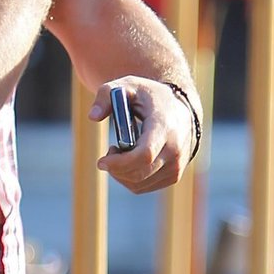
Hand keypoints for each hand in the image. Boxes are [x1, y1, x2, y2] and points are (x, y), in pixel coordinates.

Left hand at [90, 77, 196, 192]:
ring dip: (120, 173)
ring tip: (119, 152)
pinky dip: (129, 178)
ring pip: (139, 184)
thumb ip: (106, 96)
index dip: (120, 162)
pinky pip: (144, 187)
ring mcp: (177, 165)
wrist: (181, 110)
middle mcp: (175, 150)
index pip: (145, 155)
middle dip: (115, 168)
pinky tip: (129, 161)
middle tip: (108, 152)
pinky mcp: (174, 176)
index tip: (102, 161)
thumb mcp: (127, 86)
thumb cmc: (149, 97)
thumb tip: (93, 116)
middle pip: (139, 173)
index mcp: (164, 127)